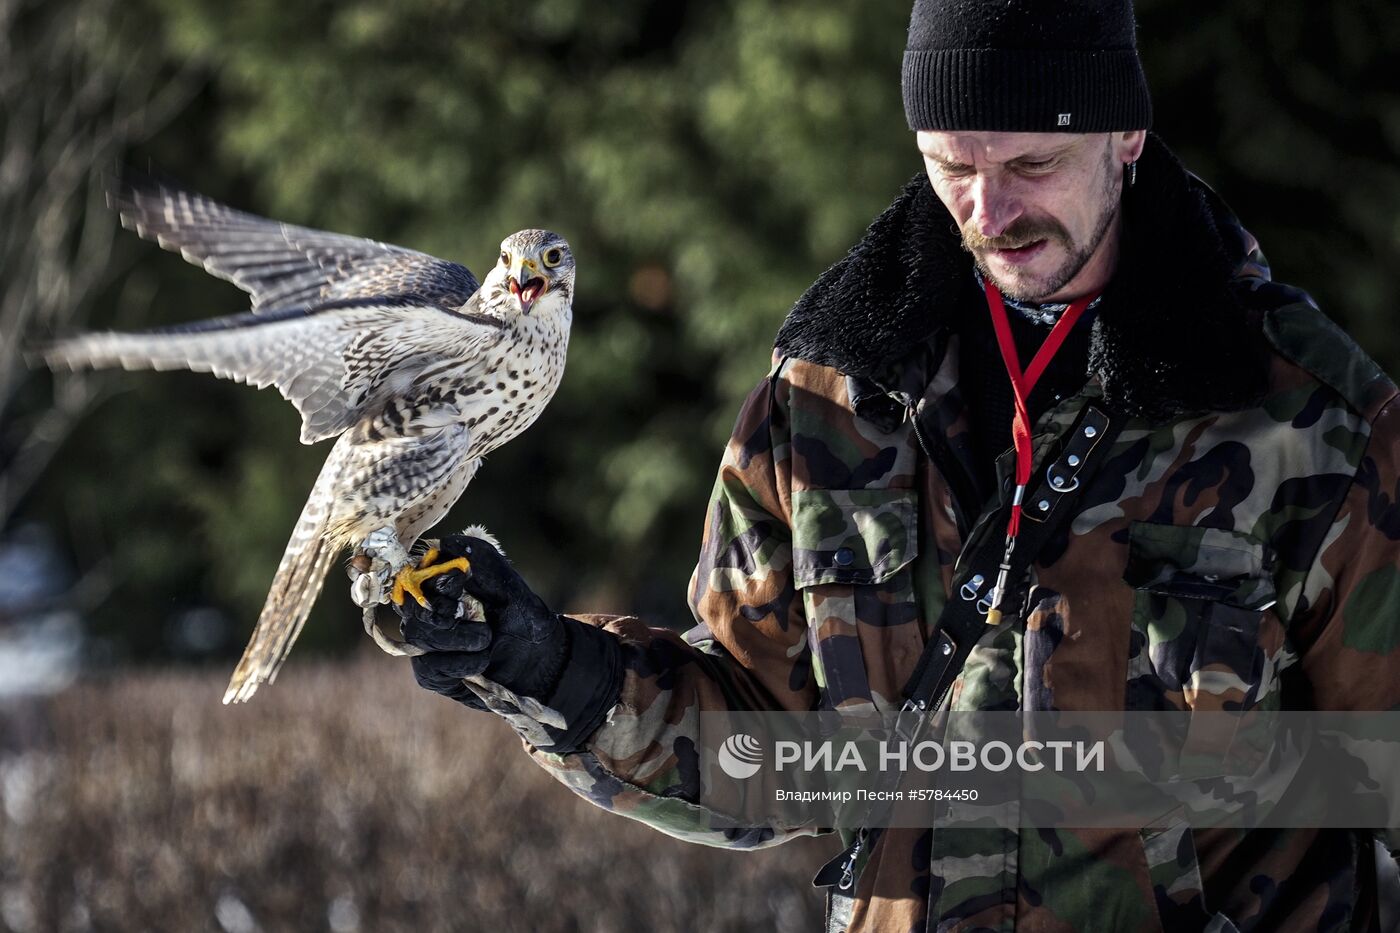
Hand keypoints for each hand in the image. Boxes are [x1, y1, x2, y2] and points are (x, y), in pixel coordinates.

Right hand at [395, 535, 568, 703]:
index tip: (461, 579)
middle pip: (415, 607)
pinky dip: (459, 663)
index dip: (436, 578)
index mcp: (444, 585)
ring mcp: (426, 642)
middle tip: (480, 620)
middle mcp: (428, 611)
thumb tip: (446, 542)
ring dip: (457, 638)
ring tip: (487, 639)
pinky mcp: (430, 672)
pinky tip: (482, 660)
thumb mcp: (508, 585)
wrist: (539, 659)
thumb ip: (482, 561)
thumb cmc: (522, 617)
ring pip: (419, 635)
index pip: (420, 575)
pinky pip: (429, 666)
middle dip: (445, 613)